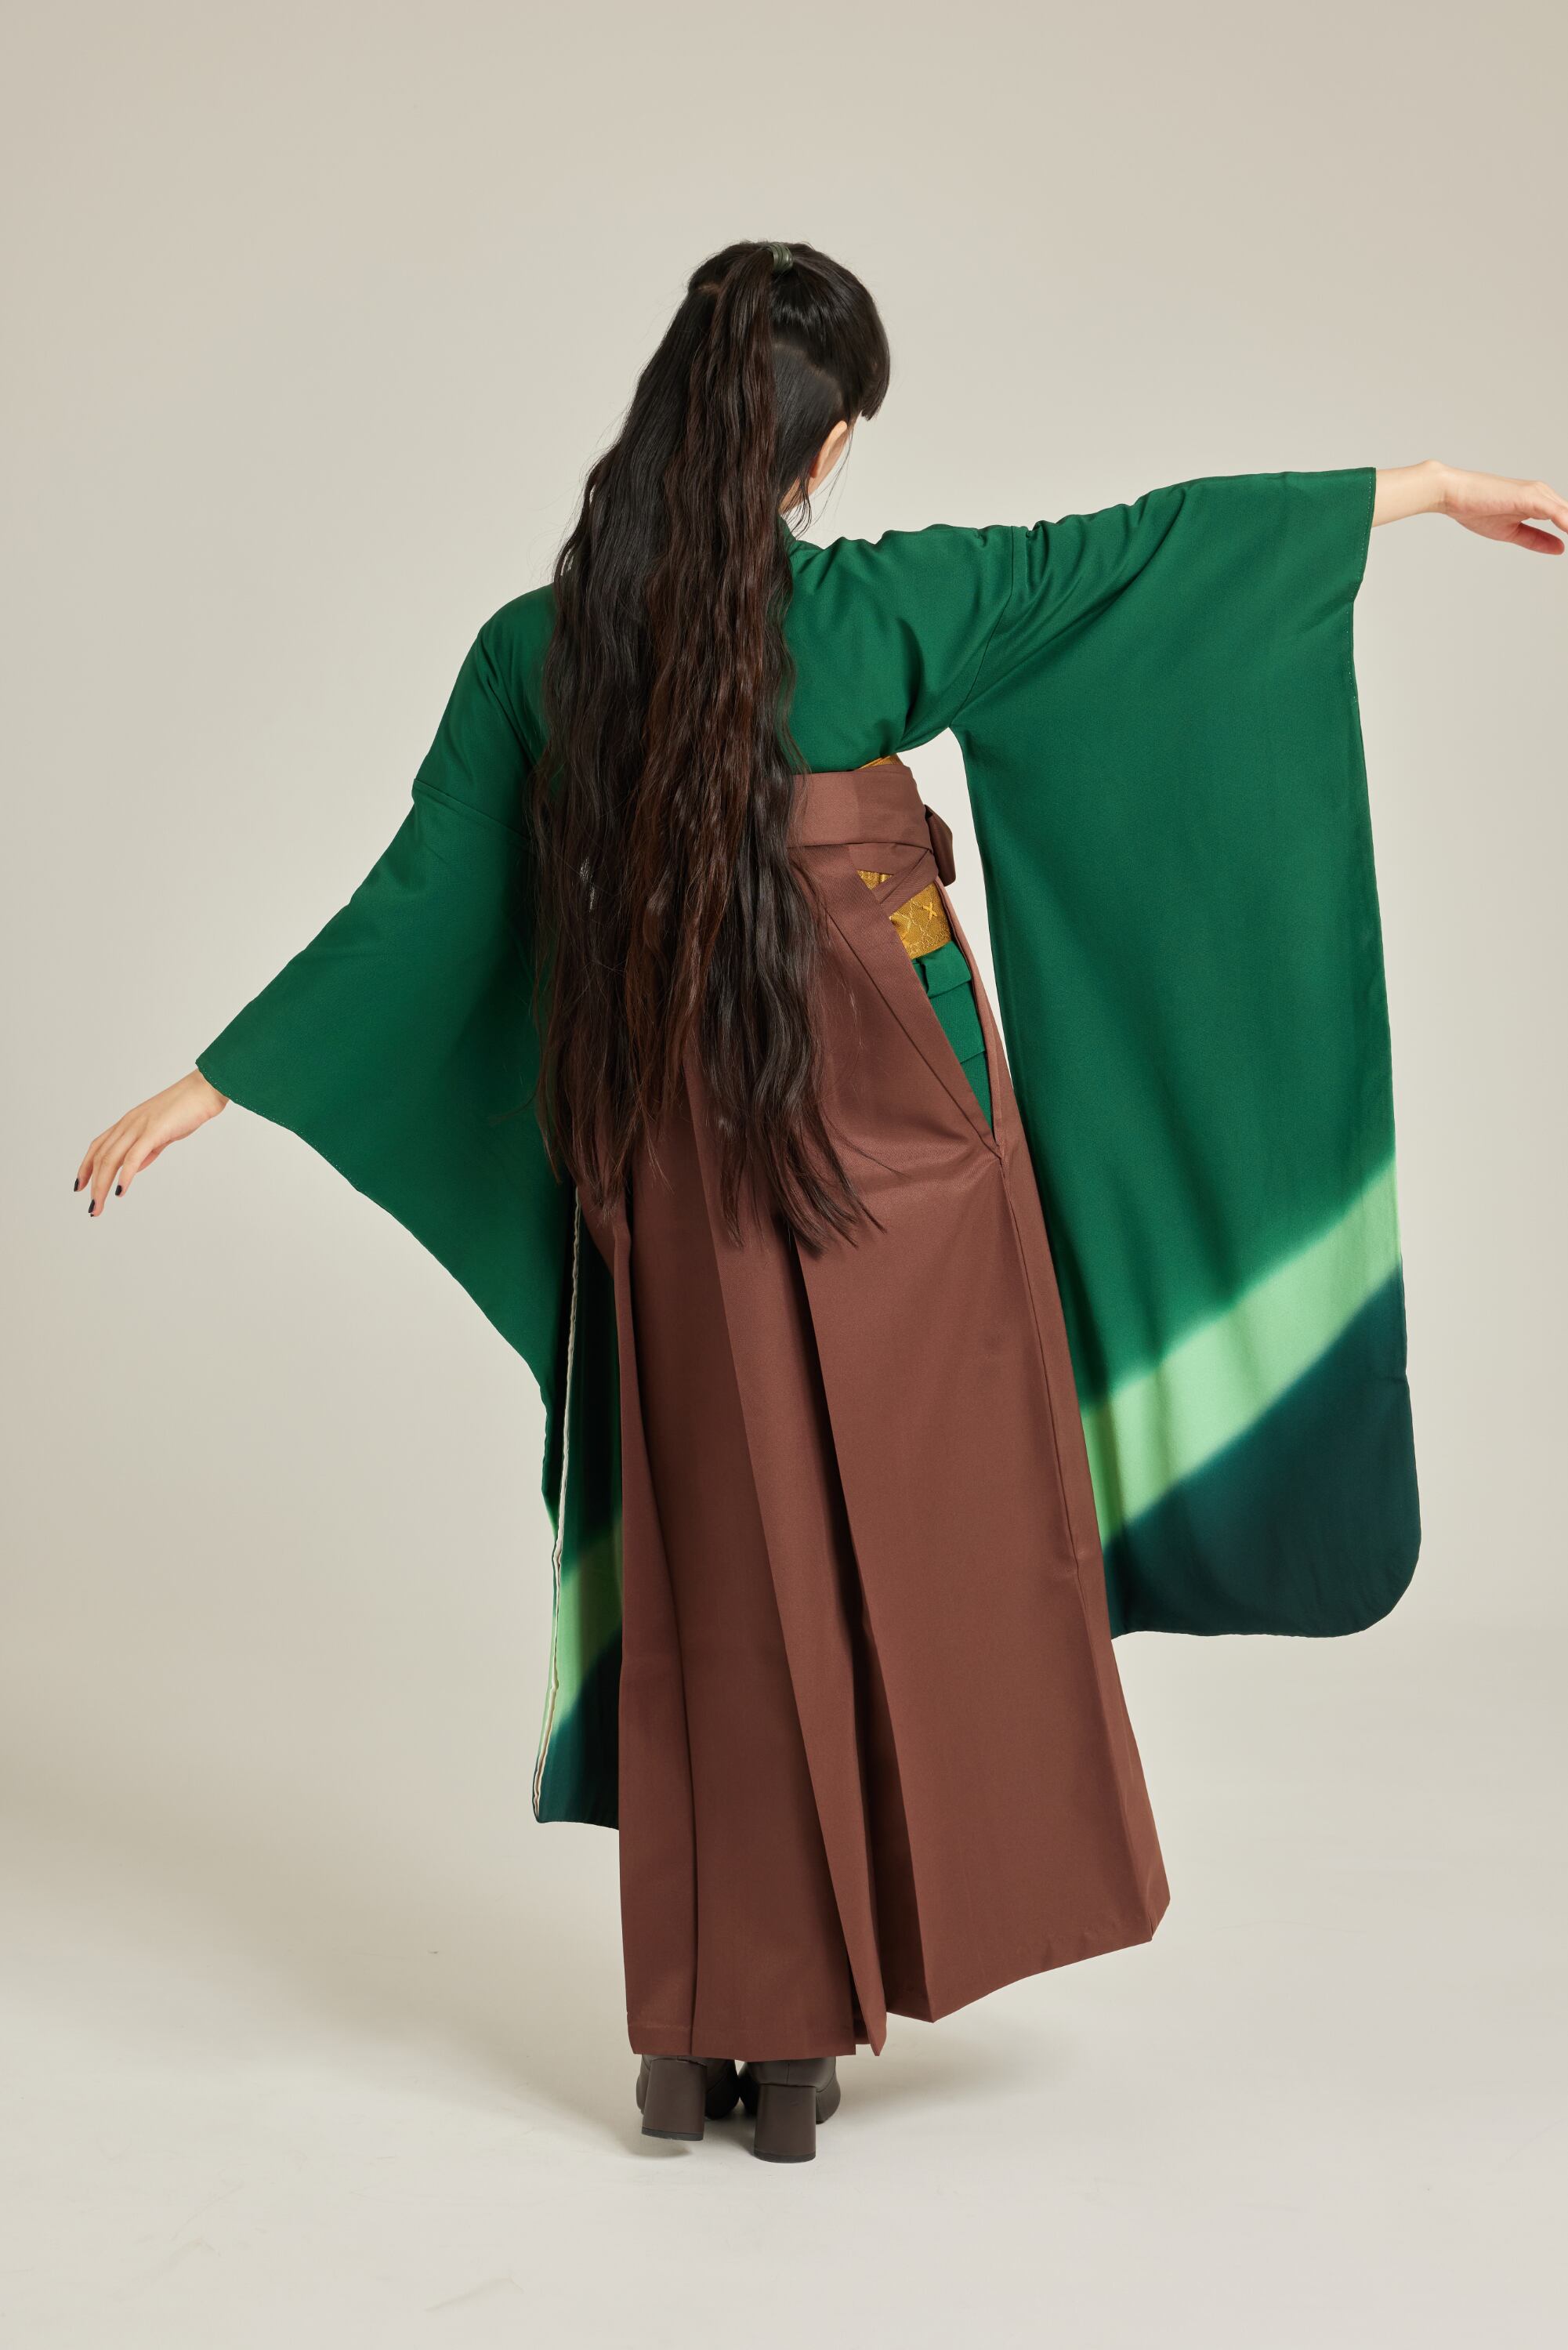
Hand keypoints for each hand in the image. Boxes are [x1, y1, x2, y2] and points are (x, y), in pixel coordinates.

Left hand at [75, 1070, 228, 1217]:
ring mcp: (139, 1126)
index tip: (80, 1186)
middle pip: (101, 1157)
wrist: (205, 1090)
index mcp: (128, 1123)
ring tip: (99, 1205)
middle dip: (93, 1184)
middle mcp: (128, 1124)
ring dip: (102, 1185)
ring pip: (111, 1159)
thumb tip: (134, 1167)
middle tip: (93, 1208)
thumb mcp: (161, 1133)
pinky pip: (133, 1156)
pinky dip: (124, 1175)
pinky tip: (120, 1190)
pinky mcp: (153, 1131)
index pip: (98, 1147)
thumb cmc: (187, 1110)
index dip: (86, 1167)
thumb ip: (147, 1150)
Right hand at [1374, 459, 1567, 550]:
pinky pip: (1558, 512)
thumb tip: (1561, 547)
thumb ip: (1537, 539)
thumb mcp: (1511, 532)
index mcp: (1539, 502)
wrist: (1454, 494)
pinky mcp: (1531, 497)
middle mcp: (1543, 494)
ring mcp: (1538, 494)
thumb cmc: (1475, 508)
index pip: (1566, 519)